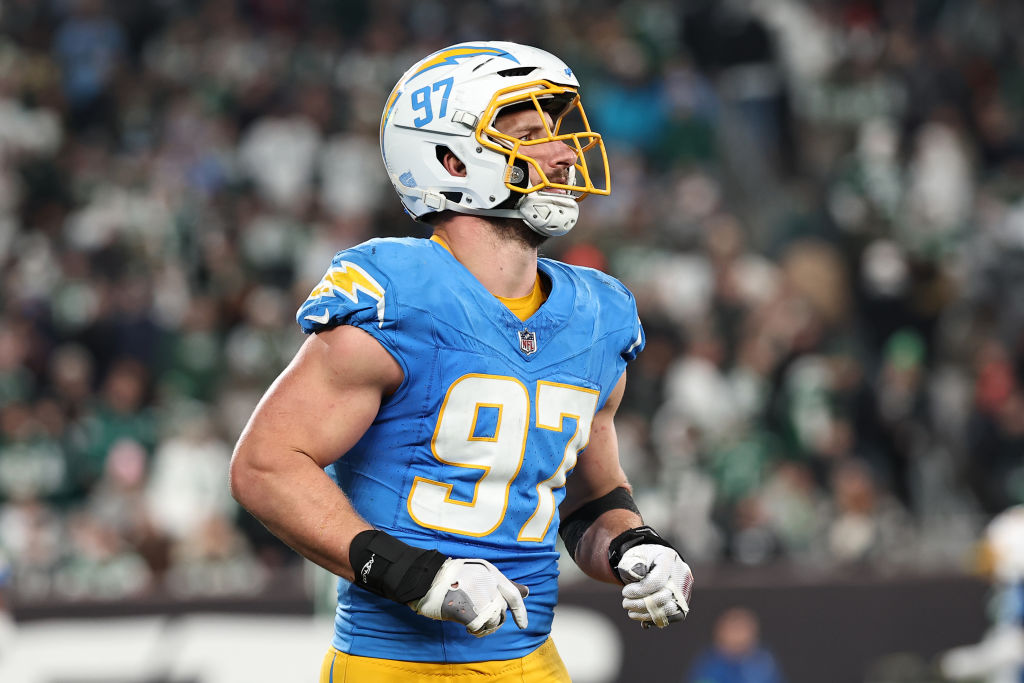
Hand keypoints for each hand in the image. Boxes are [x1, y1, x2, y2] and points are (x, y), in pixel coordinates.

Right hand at [411, 558, 528, 636]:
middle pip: (501, 611)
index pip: (513, 594)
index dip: (520, 611)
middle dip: (493, 619)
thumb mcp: (480, 573)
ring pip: (492, 621)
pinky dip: (475, 630)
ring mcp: (477, 596)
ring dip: (484, 626)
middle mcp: (487, 583)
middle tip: (480, 618)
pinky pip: (479, 627)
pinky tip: (467, 626)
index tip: (523, 625)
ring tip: (472, 621)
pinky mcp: (466, 609)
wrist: (426, 578)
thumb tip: (527, 591)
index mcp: (491, 572)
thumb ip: (503, 584)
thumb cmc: (453, 577)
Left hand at [617, 544, 692, 627]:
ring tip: (631, 612)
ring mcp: (685, 589)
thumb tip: (638, 573)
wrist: (649, 564)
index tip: (625, 592)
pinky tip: (642, 620)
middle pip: (664, 597)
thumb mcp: (631, 557)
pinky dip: (656, 619)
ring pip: (670, 610)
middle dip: (641, 604)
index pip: (657, 581)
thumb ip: (631, 564)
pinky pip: (673, 617)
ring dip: (647, 615)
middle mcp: (682, 574)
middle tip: (625, 604)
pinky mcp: (684, 602)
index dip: (639, 591)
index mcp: (668, 558)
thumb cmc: (639, 560)